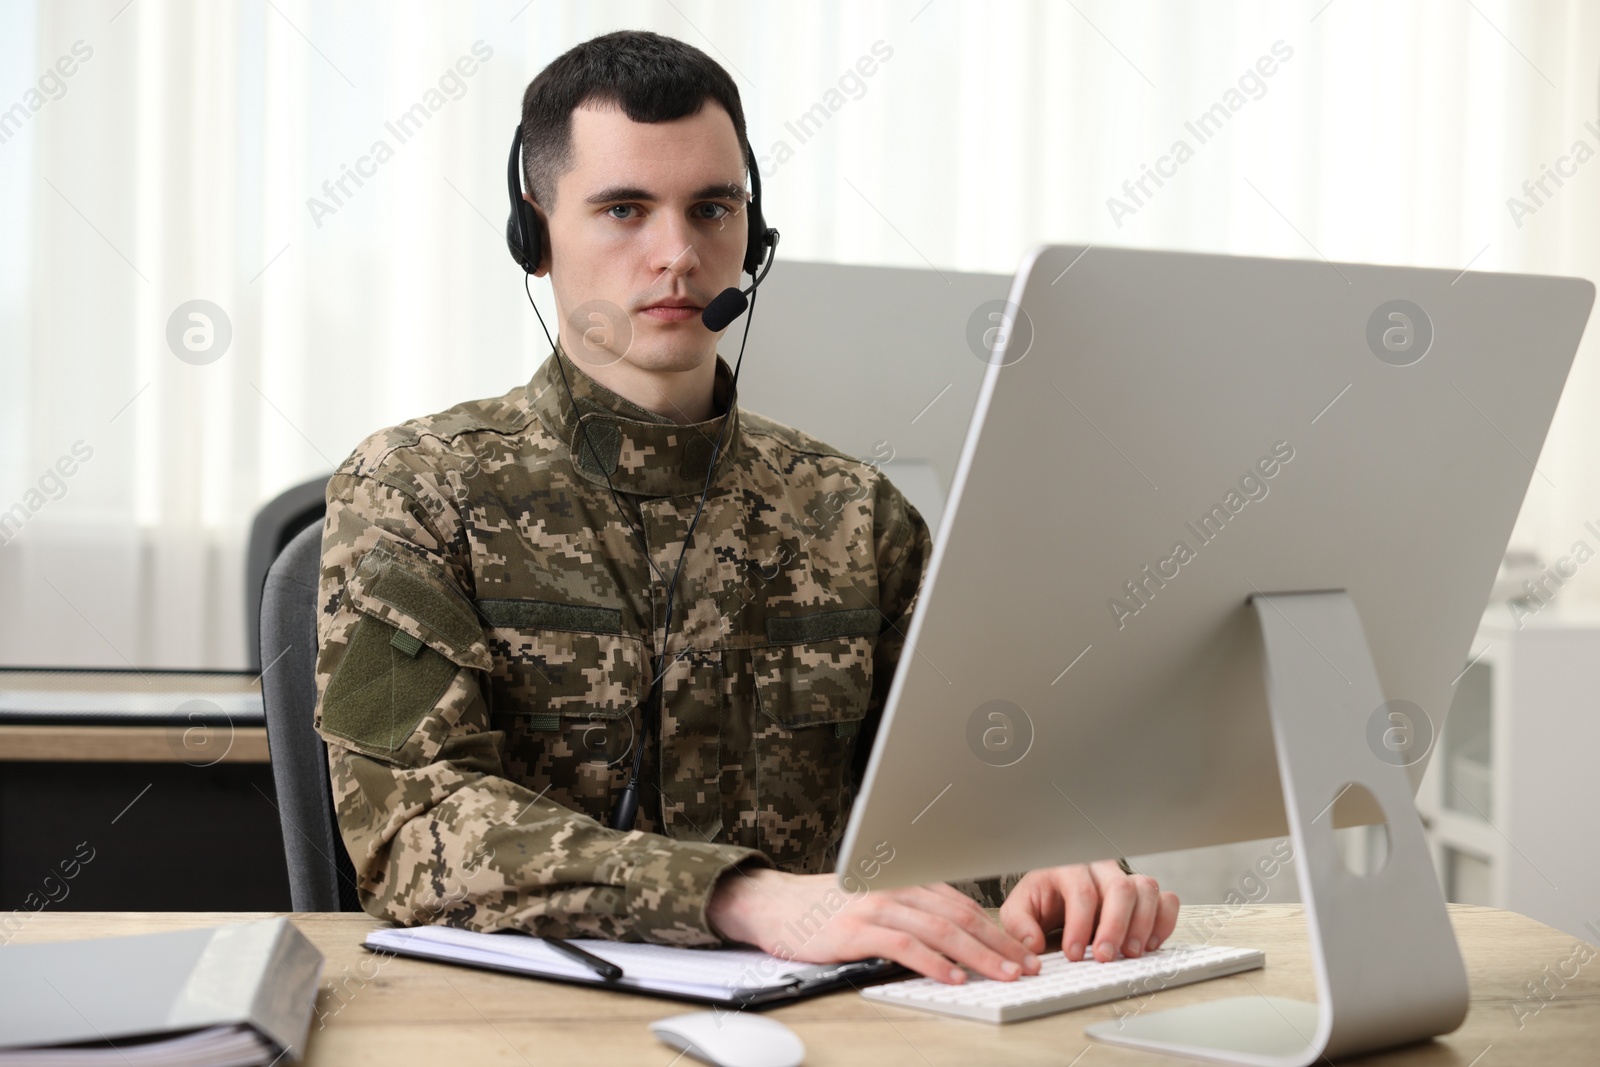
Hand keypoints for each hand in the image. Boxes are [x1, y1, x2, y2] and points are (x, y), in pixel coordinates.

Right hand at [706, 867, 1041, 983]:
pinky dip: (934, 962)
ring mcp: (877, 905)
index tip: (1022, 951)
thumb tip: (955, 938)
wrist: (774, 904)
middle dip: (999, 943)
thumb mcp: (875, 900)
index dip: (997, 929)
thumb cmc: (825, 908)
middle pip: (960, 916)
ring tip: (1003, 974)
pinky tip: (953, 977)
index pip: (962, 904)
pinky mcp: (858, 928)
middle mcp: (896, 886)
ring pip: (941, 929)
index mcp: (905, 879)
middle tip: (1027, 966)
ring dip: (978, 955)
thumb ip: (911, 910)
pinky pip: (905, 945)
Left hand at [1000, 860, 1179, 962]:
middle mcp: (1100, 870)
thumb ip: (1019, 925)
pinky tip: (1149, 944)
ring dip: (1142, 925)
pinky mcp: (1143, 895)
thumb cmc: (1041, 900)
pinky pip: (1166, 900)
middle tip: (1105, 956)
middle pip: (1119, 888)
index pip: (1081, 891)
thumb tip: (1033, 944)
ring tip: (1130, 953)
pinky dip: (1164, 922)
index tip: (1074, 953)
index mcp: (1068, 868)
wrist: (1054, 893)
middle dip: (1115, 926)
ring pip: (1146, 890)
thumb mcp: (1019, 909)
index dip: (1079, 924)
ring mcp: (1125, 879)